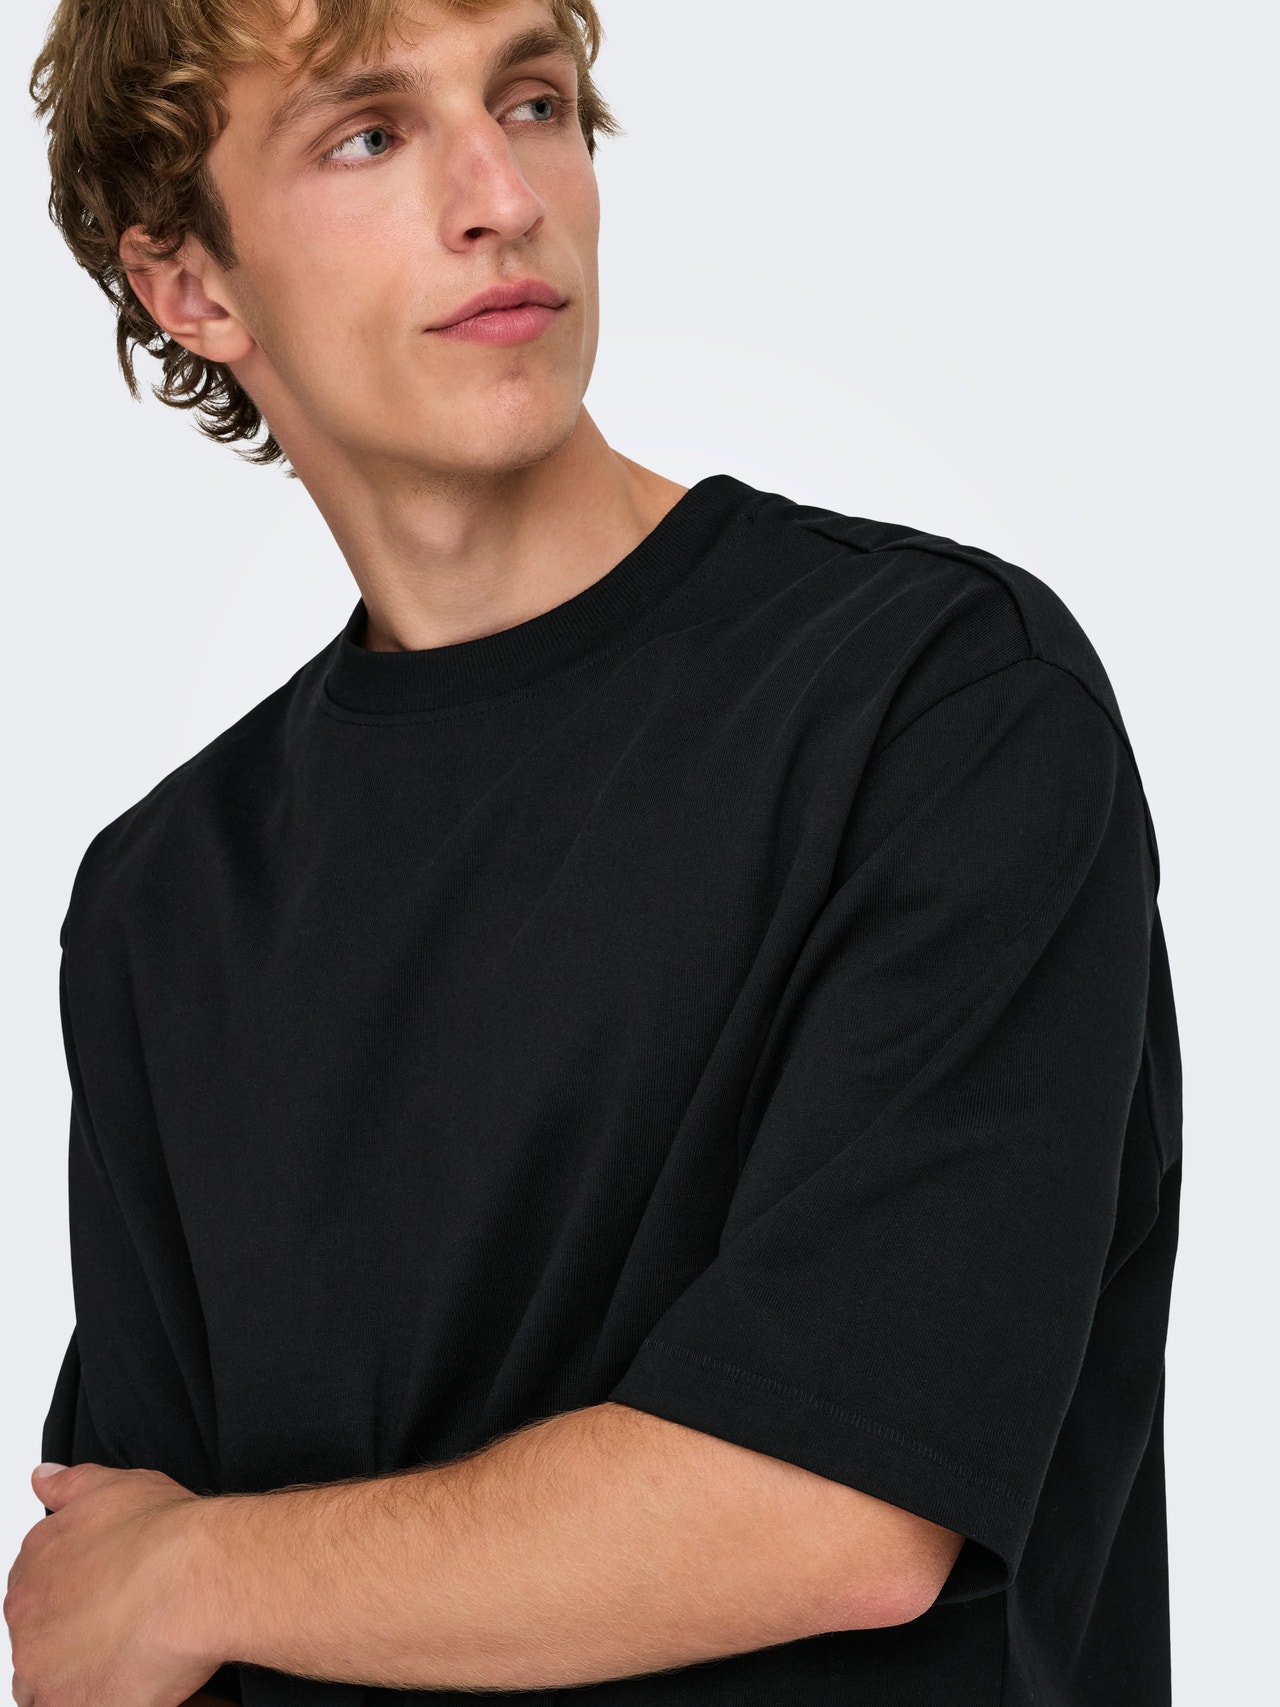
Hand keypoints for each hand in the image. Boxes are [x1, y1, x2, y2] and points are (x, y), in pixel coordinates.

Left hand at [5, 1462, 220, 1706]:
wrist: (197, 1575)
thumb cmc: (165, 1531)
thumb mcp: (113, 1486)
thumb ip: (70, 1485)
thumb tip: (44, 1478)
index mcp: (33, 1567)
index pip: (35, 1595)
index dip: (73, 1598)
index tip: (103, 1599)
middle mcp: (26, 1619)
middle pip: (38, 1641)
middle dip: (72, 1638)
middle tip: (119, 1628)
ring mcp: (41, 1669)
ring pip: (46, 1685)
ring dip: (77, 1676)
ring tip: (125, 1658)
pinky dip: (95, 1701)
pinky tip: (126, 1684)